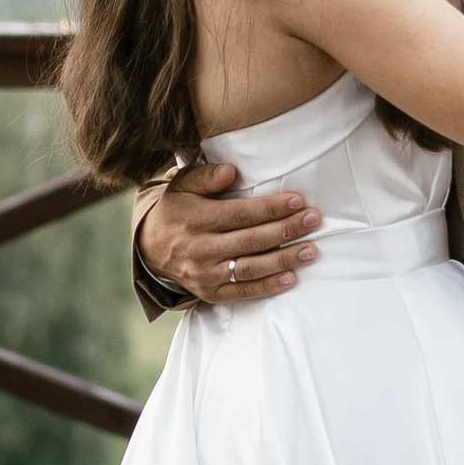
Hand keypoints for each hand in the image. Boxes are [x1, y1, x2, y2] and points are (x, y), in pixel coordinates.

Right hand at [137, 158, 320, 302]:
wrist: (150, 249)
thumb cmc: (176, 211)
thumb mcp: (182, 185)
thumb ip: (206, 176)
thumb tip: (231, 171)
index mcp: (197, 219)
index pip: (241, 214)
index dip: (271, 208)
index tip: (298, 201)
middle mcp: (201, 248)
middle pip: (251, 240)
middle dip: (286, 230)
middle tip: (313, 221)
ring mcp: (206, 274)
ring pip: (250, 268)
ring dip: (283, 260)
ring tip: (310, 250)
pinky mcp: (211, 293)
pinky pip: (243, 292)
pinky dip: (268, 286)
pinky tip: (291, 277)